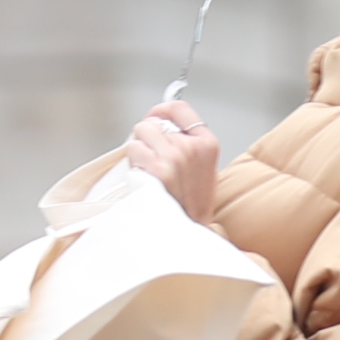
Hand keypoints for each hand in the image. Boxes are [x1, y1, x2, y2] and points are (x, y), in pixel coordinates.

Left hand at [124, 99, 220, 221]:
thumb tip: (162, 125)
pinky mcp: (157, 169)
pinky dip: (133, 162)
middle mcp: (192, 147)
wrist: (187, 231)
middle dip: (148, 137)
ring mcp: (174, 157)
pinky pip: (133, 148)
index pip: (179, 109)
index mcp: (207, 144)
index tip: (154, 117)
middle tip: (151, 158)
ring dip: (139, 149)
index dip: (160, 111)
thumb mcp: (203, 168)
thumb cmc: (191, 206)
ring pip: (141, 133)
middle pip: (154, 122)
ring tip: (148, 169)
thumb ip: (187, 143)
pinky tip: (143, 176)